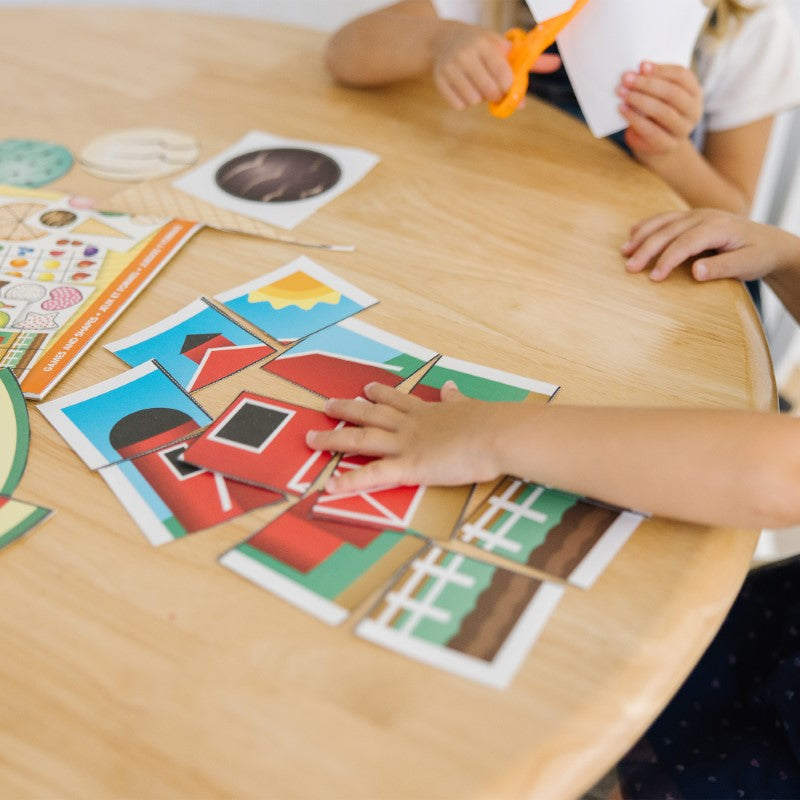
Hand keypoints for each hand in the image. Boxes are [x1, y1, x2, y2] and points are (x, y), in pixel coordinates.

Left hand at [306, 380, 503, 491]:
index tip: (368, 388)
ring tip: (311, 439)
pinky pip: (373, 475)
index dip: (381, 394)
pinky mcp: (408, 467)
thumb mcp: (470, 405)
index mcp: (428, 412)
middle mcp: (410, 425)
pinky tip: (330, 486)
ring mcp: (405, 445)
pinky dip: (350, 481)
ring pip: (361, 440)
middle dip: (347, 410)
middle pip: (371, 415)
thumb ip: (457, 399)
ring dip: (334, 440)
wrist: (495, 434)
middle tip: (327, 405)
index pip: (399, 401)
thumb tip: (452, 386)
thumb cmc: (490, 422)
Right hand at [432, 22, 559, 109]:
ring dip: (478, 98)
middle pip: (489, 91)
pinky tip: (464, 89)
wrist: (444, 41)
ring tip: (476, 85)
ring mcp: (450, 67)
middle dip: (495, 95)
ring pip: (473, 100)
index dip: (508, 86)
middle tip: (492, 87)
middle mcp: (466, 54)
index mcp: (485, 43)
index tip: (506, 83)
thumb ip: (528, 60)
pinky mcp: (439, 81)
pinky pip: (459, 105)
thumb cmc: (481, 47)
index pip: (503, 76)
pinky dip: (464, 102)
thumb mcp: (503, 47)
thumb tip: (556, 64)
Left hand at [616, 62, 701, 158]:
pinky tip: (622, 109)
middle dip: (647, 84)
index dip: (661, 69)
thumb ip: (653, 81)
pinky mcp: (667, 144)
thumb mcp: (658, 94)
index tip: (641, 65)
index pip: (682, 76)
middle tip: (626, 79)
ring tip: (622, 93)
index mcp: (694, 92)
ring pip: (663, 112)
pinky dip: (635, 118)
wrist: (655, 144)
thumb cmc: (655, 111)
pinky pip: (651, 130)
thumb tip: (639, 68)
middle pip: (672, 93)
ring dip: (639, 100)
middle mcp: (693, 111)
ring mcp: (682, 130)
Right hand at [621, 208, 797, 281]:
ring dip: (642, 236)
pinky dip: (647, 225)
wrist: (770, 242)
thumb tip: (695, 271)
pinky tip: (633, 234)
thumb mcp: (748, 265)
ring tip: (624, 251)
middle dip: (647, 249)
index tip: (654, 278)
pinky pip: (665, 218)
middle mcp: (705, 216)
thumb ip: (722, 268)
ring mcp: (697, 214)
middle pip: (668, 231)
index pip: (686, 242)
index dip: (667, 260)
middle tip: (629, 268)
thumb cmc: (759, 255)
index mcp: (719, 227)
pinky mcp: (691, 217)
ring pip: (663, 222)